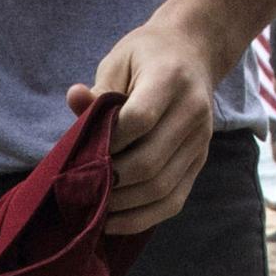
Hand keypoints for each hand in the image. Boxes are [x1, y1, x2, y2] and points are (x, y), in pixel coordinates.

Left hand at [72, 16, 222, 235]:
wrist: (193, 53)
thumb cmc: (146, 57)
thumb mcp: (119, 61)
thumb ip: (99, 91)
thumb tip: (75, 99)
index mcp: (170, 80)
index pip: (138, 120)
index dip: (106, 142)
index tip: (80, 151)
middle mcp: (193, 112)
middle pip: (149, 161)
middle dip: (109, 180)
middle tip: (78, 187)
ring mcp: (200, 141)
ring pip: (161, 187)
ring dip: (122, 204)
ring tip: (91, 208)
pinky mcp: (199, 161)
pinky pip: (174, 200)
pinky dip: (142, 217)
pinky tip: (113, 221)